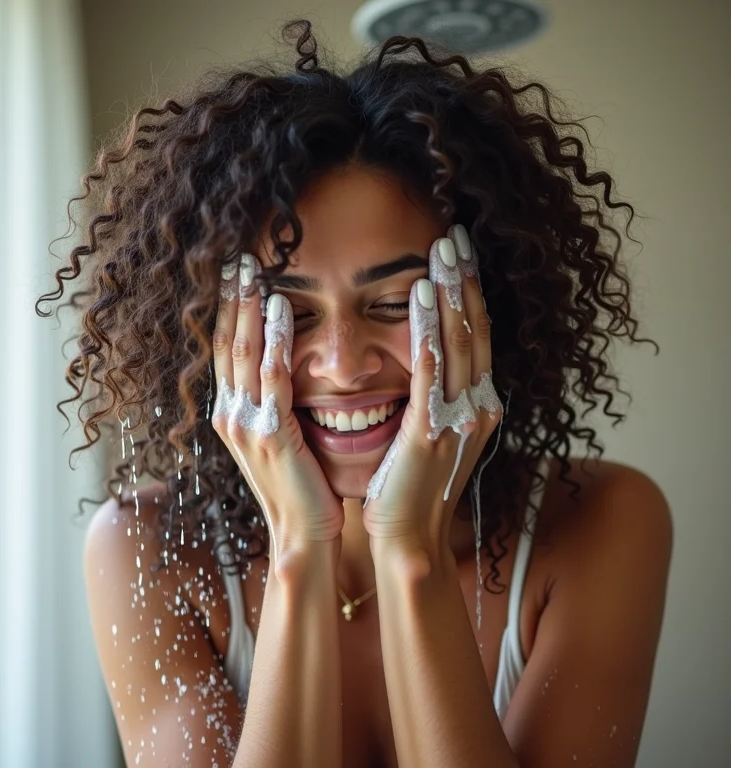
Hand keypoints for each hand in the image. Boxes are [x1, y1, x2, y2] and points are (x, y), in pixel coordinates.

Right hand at [211, 254, 344, 565]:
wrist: (303, 535)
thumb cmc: (299, 487)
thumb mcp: (280, 439)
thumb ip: (275, 404)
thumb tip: (285, 370)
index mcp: (233, 413)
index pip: (228, 351)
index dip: (229, 311)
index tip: (235, 274)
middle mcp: (231, 413)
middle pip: (228, 343)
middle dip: (231, 298)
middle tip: (236, 256)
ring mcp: (246, 424)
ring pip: (243, 352)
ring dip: (247, 306)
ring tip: (252, 267)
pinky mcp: (270, 434)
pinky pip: (272, 377)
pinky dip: (274, 339)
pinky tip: (279, 307)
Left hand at [361, 225, 502, 554]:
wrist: (408, 538)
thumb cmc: (411, 488)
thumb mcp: (432, 436)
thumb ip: (436, 400)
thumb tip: (425, 363)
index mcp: (477, 407)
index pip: (476, 339)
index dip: (470, 295)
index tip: (460, 257)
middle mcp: (477, 407)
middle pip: (474, 331)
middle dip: (466, 281)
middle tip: (455, 236)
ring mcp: (458, 418)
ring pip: (459, 341)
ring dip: (452, 292)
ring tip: (443, 249)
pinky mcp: (431, 430)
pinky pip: (431, 368)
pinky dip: (429, 328)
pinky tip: (423, 294)